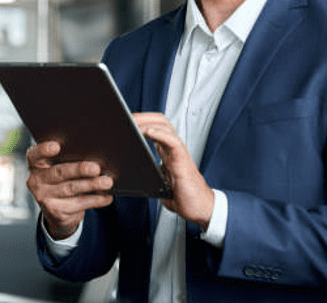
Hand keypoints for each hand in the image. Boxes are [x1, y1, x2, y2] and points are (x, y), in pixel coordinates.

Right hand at [26, 141, 113, 238]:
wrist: (56, 211)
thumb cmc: (62, 180)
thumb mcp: (59, 168)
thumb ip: (68, 159)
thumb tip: (94, 156)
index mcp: (36, 165)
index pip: (34, 154)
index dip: (44, 149)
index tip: (57, 146)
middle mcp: (36, 181)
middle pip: (59, 172)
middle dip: (79, 169)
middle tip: (96, 168)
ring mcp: (44, 197)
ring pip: (71, 188)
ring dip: (91, 184)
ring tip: (106, 182)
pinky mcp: (55, 211)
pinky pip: (79, 204)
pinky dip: (96, 199)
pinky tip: (106, 196)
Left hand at [134, 113, 213, 230]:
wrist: (201, 209)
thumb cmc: (183, 197)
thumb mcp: (159, 184)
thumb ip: (147, 176)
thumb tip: (126, 177)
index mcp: (167, 152)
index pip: (156, 127)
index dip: (142, 120)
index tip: (125, 120)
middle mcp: (174, 149)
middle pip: (160, 122)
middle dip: (142, 116)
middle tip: (126, 117)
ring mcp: (179, 154)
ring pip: (166, 127)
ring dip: (148, 122)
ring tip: (133, 123)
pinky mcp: (183, 163)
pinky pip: (173, 142)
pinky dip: (161, 134)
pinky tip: (149, 132)